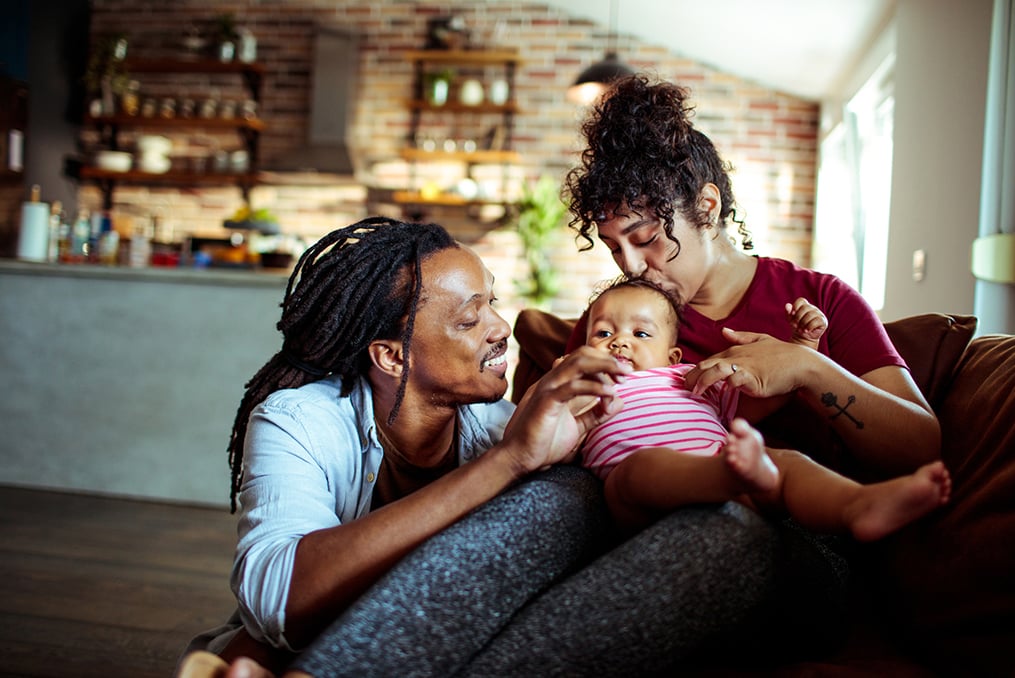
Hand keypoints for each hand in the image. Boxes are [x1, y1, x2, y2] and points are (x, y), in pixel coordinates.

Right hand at [503, 347, 630, 471]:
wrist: (518, 459)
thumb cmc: (543, 444)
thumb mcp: (576, 427)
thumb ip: (595, 414)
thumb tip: (619, 401)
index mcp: (557, 384)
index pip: (582, 359)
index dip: (605, 363)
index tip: (623, 377)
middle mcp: (551, 381)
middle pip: (582, 355)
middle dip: (608, 360)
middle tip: (627, 372)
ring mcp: (547, 388)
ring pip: (578, 363)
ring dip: (605, 366)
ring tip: (622, 377)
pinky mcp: (546, 401)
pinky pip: (573, 386)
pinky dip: (594, 387)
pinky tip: (609, 393)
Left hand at [684, 328, 820, 397]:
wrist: (801, 363)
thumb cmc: (782, 354)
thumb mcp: (761, 340)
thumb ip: (742, 336)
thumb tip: (724, 331)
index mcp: (735, 350)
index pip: (709, 360)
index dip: (696, 371)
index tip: (686, 381)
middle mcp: (736, 356)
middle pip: (706, 364)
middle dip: (691, 377)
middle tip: (682, 388)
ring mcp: (743, 366)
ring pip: (714, 370)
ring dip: (701, 382)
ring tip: (694, 393)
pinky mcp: (752, 377)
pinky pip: (732, 380)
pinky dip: (723, 386)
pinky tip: (716, 395)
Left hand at [785, 297, 827, 342]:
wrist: (803, 338)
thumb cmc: (797, 327)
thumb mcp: (791, 319)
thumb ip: (788, 312)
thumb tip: (787, 305)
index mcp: (805, 306)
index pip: (801, 300)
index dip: (796, 306)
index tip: (792, 314)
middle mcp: (813, 308)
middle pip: (805, 307)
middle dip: (798, 317)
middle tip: (795, 325)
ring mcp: (819, 314)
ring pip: (810, 314)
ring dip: (803, 323)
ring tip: (800, 329)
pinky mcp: (823, 321)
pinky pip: (816, 321)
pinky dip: (809, 326)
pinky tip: (806, 330)